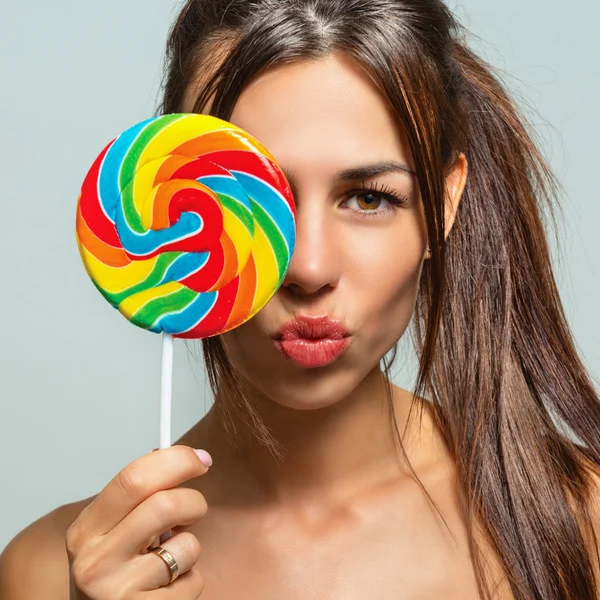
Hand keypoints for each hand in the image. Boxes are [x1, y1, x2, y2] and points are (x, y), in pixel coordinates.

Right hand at [66, 445, 211, 598]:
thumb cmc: (111, 577)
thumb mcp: (111, 535)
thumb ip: (137, 499)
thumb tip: (179, 458)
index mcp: (86, 529)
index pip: (133, 478)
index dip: (175, 460)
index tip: (201, 458)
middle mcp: (95, 560)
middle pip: (164, 505)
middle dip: (194, 502)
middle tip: (195, 510)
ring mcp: (117, 591)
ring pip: (186, 546)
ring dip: (190, 549)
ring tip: (170, 561)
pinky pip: (192, 581)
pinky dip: (190, 581)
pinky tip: (167, 589)